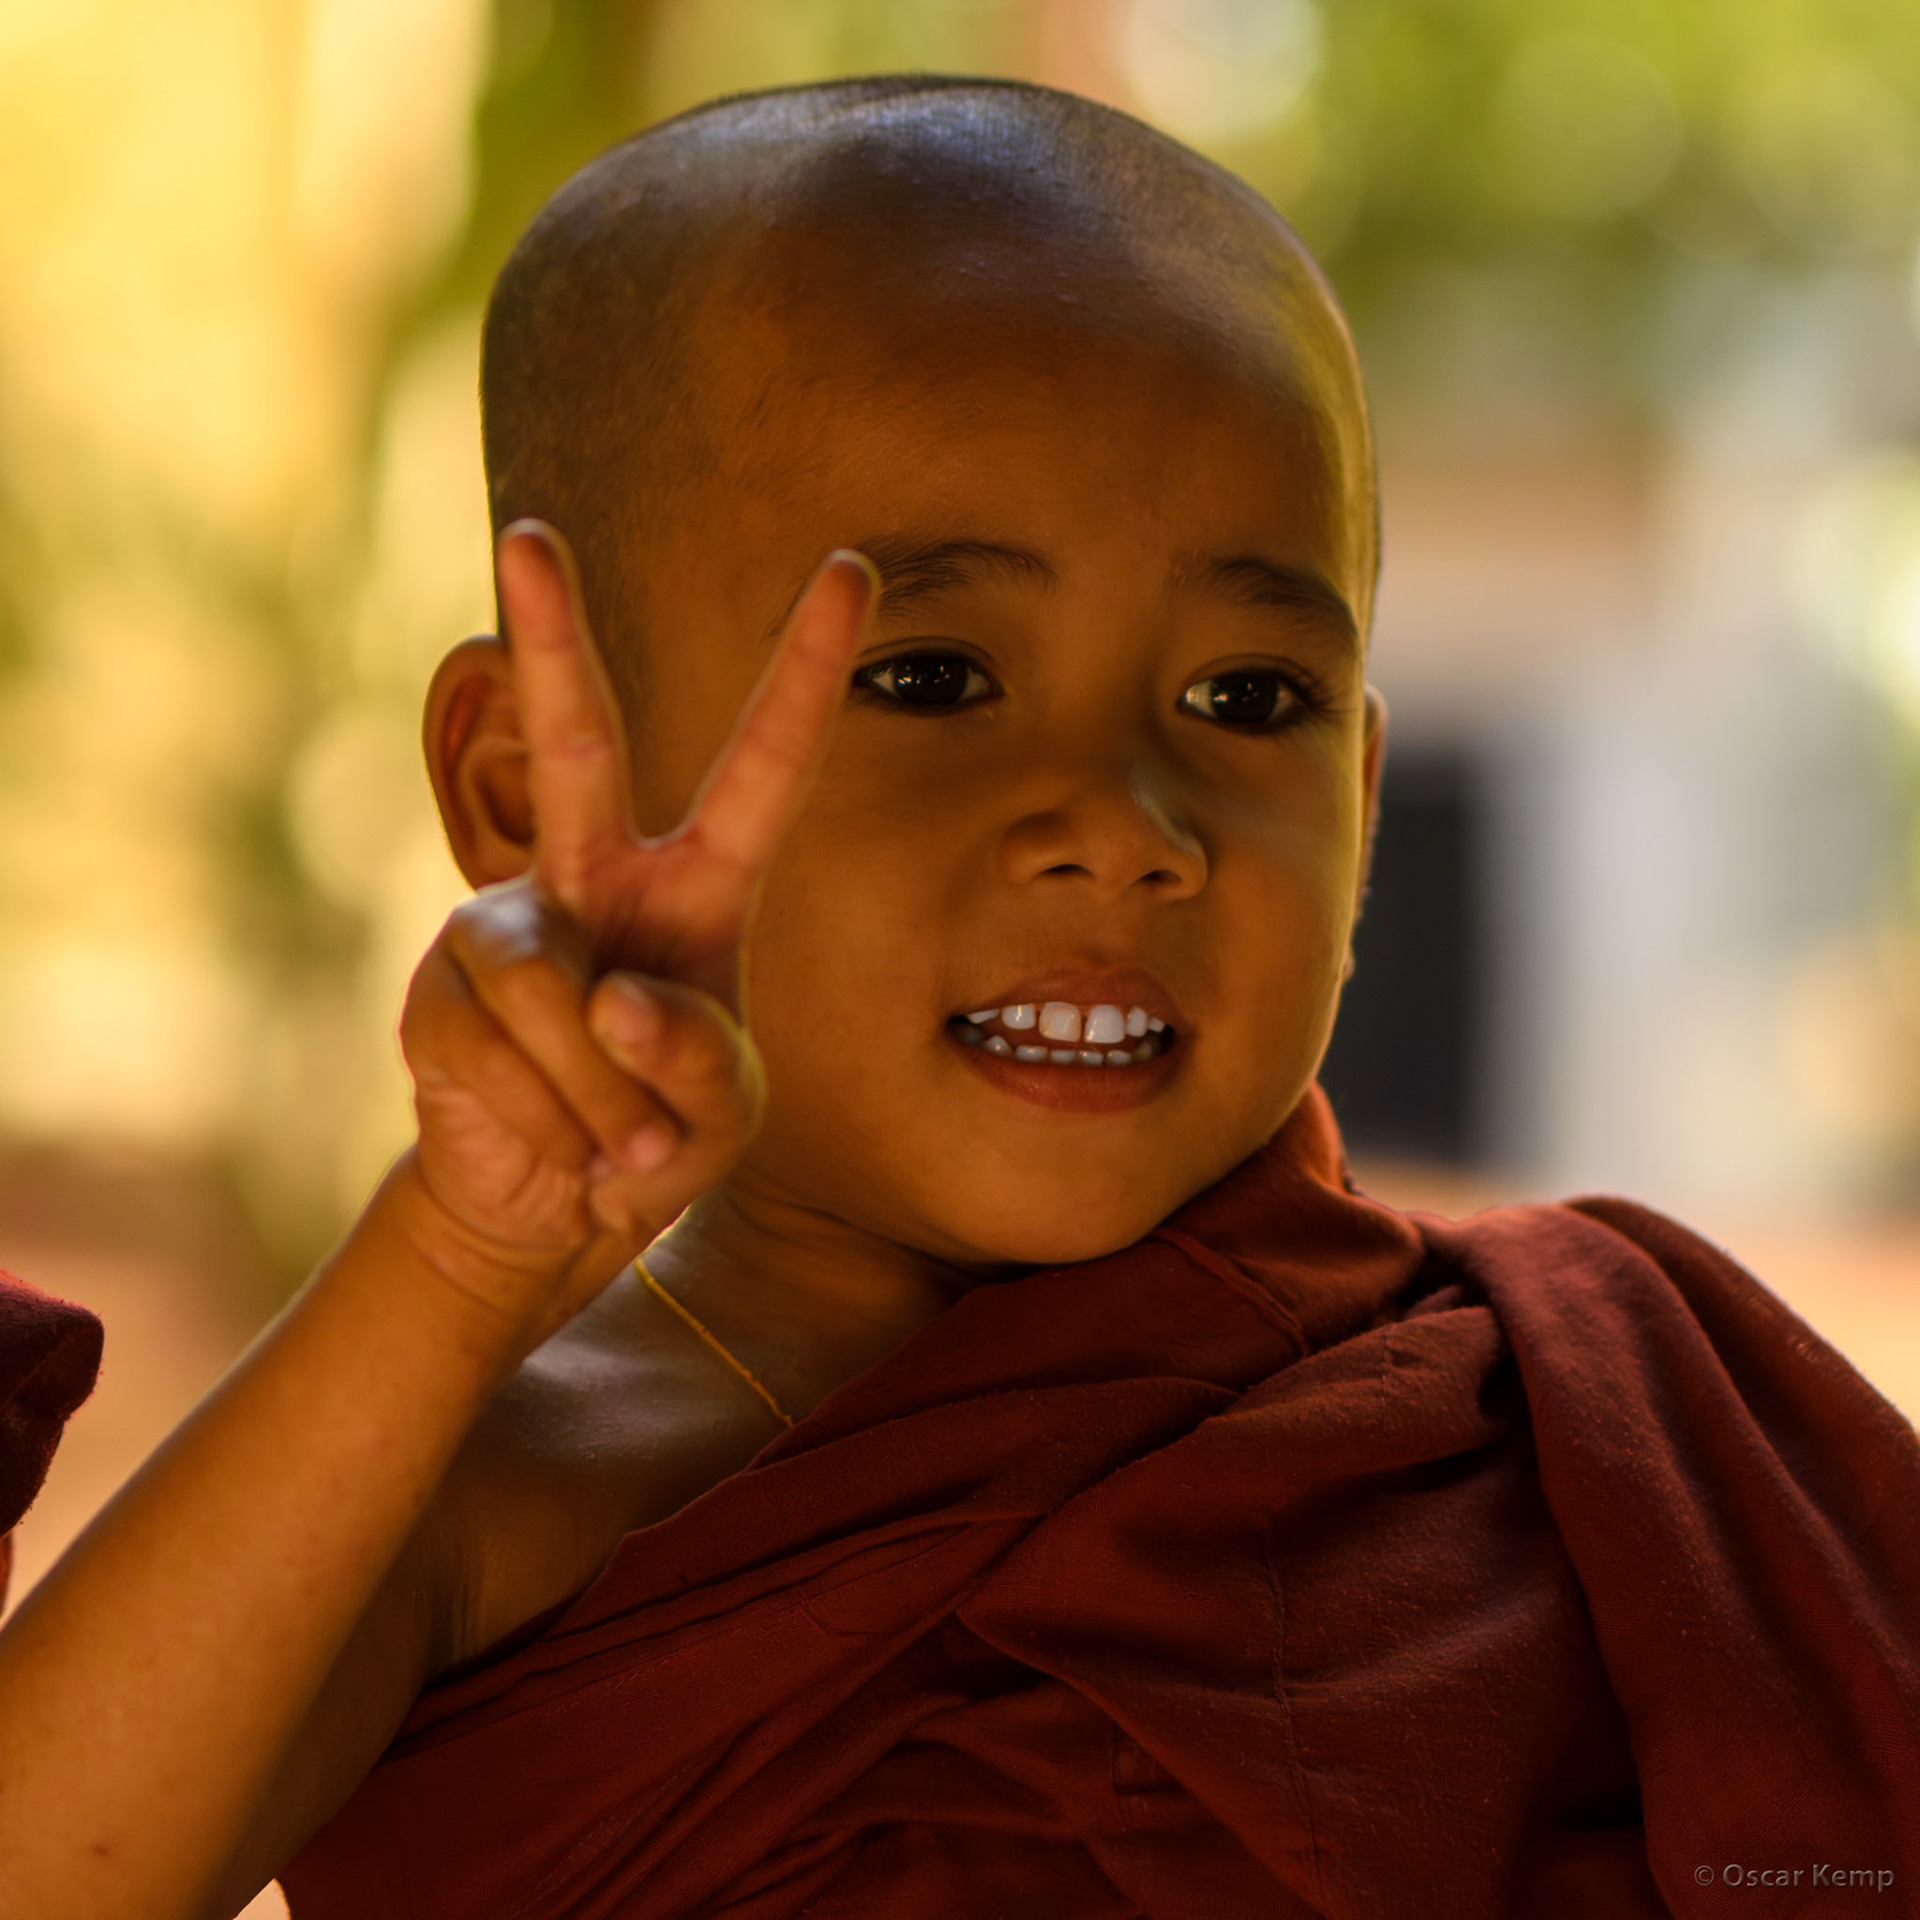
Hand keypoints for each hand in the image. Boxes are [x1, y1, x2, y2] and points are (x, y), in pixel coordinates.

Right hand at [393, 521, 875, 1341]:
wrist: (548, 1205)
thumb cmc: (658, 1135)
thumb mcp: (723, 1111)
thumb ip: (698, 1059)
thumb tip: (612, 996)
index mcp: (698, 887)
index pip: (764, 767)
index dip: (808, 672)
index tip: (851, 566)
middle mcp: (594, 877)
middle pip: (575, 745)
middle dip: (552, 639)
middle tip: (527, 531)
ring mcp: (508, 923)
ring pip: (558, 990)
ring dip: (605, 1098)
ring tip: (617, 1144)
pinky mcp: (441, 986)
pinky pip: (505, 1050)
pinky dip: (555, 1122)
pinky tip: (553, 1140)